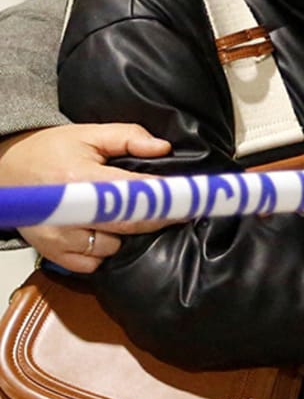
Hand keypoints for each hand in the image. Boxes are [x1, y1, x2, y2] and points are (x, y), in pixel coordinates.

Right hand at [0, 123, 171, 272]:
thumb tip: (163, 148)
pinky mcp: (54, 254)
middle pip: (129, 226)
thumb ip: (128, 137)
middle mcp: (71, 214)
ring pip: (113, 247)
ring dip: (124, 233)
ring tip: (116, 212)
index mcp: (82, 180)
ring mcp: (61, 238)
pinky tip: (99, 229)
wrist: (7, 170)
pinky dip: (102, 250)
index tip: (190, 202)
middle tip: (174, 211)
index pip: (134, 195)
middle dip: (156, 220)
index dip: (166, 200)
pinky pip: (93, 264)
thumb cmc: (50, 150)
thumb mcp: (88, 134)